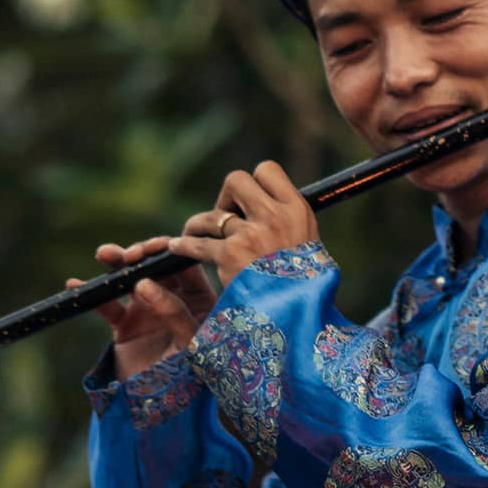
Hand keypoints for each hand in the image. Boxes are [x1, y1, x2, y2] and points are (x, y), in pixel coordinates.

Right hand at [67, 237, 216, 380]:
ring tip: (104, 254)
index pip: (187, 267)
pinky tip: (75, 285)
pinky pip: (107, 305)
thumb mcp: (187, 343)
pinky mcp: (125, 325)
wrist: (159, 410)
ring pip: (131, 279)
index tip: (154, 250)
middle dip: (141, 255)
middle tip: (129, 255)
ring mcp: (148, 311)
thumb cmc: (186, 378)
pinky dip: (92, 295)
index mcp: (199, 301)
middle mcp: (174, 300)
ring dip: (117, 264)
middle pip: (157, 267)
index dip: (171, 252)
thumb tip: (146, 282)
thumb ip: (173, 312)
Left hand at [169, 161, 318, 287]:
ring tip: (194, 233)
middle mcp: (275, 217)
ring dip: (199, 224)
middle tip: (224, 218)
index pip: (267, 170)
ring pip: (212, 215)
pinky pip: (199, 244)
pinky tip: (178, 247)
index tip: (247, 203)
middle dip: (225, 198)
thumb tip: (267, 204)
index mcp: (297, 210)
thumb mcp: (309, 246)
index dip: (253, 183)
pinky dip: (185, 246)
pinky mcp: (230, 256)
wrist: (297, 316)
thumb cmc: (303, 288)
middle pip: (236, 181)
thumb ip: (288, 221)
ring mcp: (251, 235)